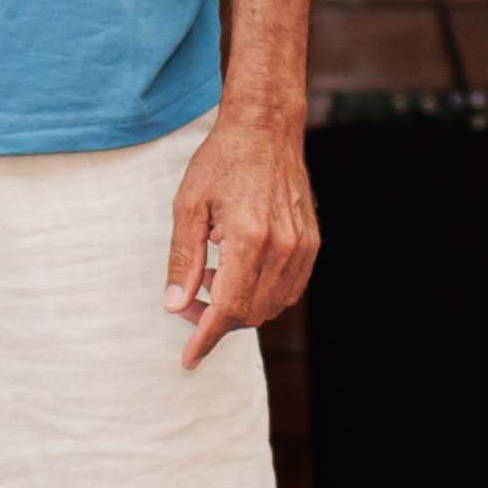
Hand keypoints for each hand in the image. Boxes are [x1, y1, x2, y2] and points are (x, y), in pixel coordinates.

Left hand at [164, 108, 319, 362]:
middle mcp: (282, 246)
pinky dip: (261, 295)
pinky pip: (288, 290)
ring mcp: (302, 246)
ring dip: (239, 308)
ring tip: (212, 277)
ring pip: (271, 306)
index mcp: (249, 237)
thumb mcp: (188, 206)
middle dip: (216, 321)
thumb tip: (176, 305)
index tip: (189, 359)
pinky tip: (238, 272)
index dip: (206, 338)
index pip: (228, 307)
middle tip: (190, 301)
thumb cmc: (223, 161)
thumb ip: (183, 259)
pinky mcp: (311, 244)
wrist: (266, 129)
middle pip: (250, 313)